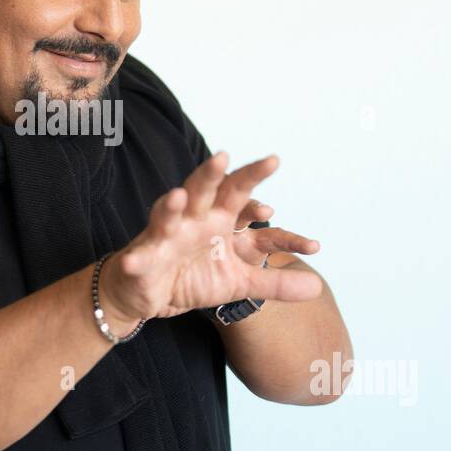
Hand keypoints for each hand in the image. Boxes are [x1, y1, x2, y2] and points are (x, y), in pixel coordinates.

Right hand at [100, 151, 324, 322]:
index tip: (274, 161)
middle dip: (210, 176)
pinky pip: (140, 257)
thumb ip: (275, 281)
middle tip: (223, 157)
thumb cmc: (193, 277)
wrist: (151, 293)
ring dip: (170, 207)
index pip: (238, 192)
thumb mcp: (239, 282)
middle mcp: (191, 220)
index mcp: (217, 219)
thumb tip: (317, 286)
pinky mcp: (142, 258)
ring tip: (178, 197)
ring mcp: (164, 236)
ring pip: (166, 216)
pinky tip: (134, 259)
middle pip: (201, 191)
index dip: (254, 176)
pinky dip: (137, 258)